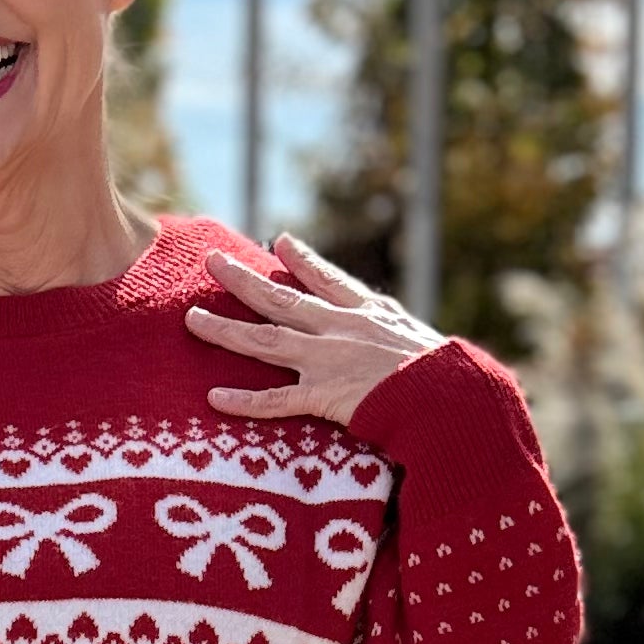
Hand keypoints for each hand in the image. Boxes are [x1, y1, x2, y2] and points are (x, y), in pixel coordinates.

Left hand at [186, 234, 441, 426]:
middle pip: (280, 300)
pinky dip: (244, 401)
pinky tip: (214, 397)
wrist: (451, 395)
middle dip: (243, 280)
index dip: (302, 262)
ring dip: (225, 330)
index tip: (279, 242)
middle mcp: (339, 329)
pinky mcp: (325, 396)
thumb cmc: (447, 373)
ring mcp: (327, 360)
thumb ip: (397, 328)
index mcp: (366, 313)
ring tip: (191, 319)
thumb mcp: (422, 337)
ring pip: (265, 341)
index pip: (328, 280)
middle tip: (212, 261)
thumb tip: (393, 323)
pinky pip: (275, 401)